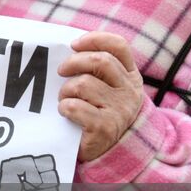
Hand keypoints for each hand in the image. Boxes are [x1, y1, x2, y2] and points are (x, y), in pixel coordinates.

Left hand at [57, 32, 144, 162]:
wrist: (106, 151)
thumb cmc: (97, 111)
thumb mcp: (103, 87)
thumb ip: (93, 67)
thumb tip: (69, 46)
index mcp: (129, 75)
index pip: (118, 46)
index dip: (94, 39)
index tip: (74, 44)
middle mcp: (129, 90)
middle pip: (100, 60)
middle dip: (73, 62)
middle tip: (61, 71)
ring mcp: (120, 109)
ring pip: (83, 84)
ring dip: (66, 90)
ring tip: (65, 99)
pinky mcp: (106, 127)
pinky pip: (76, 107)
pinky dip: (65, 107)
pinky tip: (66, 112)